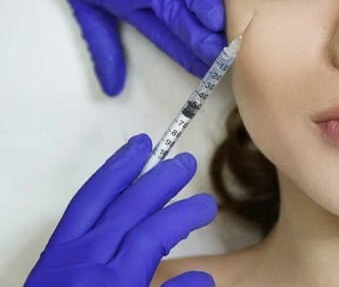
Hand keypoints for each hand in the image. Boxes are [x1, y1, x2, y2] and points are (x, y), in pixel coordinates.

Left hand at [24, 134, 216, 286]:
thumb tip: (202, 277)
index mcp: (115, 281)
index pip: (154, 234)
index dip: (183, 216)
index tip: (207, 207)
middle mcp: (88, 260)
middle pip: (129, 208)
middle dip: (159, 182)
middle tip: (186, 163)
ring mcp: (65, 255)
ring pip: (96, 200)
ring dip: (122, 170)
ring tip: (143, 146)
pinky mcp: (50, 257)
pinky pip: (74, 211)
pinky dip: (96, 188)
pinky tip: (110, 179)